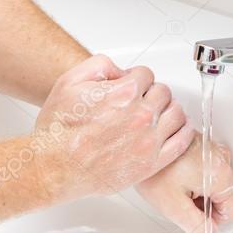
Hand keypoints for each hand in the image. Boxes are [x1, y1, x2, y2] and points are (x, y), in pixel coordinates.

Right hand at [34, 54, 192, 203]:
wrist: (50, 168)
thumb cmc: (57, 129)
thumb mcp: (70, 81)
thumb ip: (101, 65)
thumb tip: (122, 71)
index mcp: (126, 93)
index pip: (147, 74)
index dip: (136, 80)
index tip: (129, 89)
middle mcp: (141, 115)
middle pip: (163, 92)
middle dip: (151, 94)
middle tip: (139, 103)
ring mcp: (148, 140)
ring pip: (176, 112)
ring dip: (167, 110)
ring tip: (155, 115)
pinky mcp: (151, 163)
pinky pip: (182, 141)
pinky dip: (182, 131)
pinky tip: (173, 129)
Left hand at [136, 133, 232, 232]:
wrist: (145, 143)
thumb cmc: (157, 170)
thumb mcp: (174, 207)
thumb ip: (196, 225)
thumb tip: (209, 230)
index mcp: (220, 175)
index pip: (231, 210)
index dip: (213, 221)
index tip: (197, 219)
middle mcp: (223, 159)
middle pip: (224, 196)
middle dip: (205, 204)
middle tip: (181, 201)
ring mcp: (215, 150)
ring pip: (217, 183)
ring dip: (201, 190)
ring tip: (177, 186)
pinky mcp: (206, 145)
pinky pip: (211, 169)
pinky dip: (198, 177)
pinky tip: (179, 176)